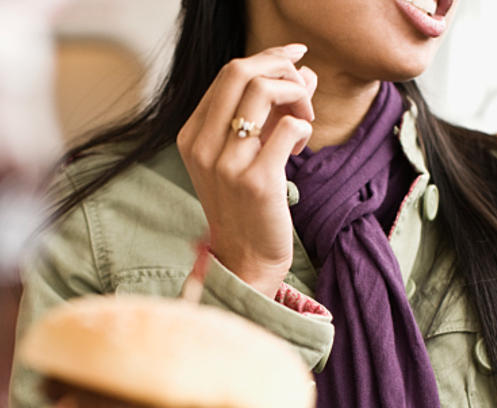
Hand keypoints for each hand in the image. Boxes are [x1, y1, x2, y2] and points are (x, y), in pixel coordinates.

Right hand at [177, 44, 316, 297]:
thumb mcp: (245, 154)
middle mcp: (202, 146)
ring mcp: (226, 164)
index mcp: (192, 135)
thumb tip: (304, 72)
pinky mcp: (256, 181)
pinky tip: (300, 148)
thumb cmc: (249, 206)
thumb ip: (268, 112)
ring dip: (296, 94)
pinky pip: (288, 127)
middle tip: (304, 88)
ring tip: (304, 119)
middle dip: (281, 68)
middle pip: (240, 72)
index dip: (268, 59)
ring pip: (263, 91)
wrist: (246, 260)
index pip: (228, 73)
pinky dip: (303, 127)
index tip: (295, 62)